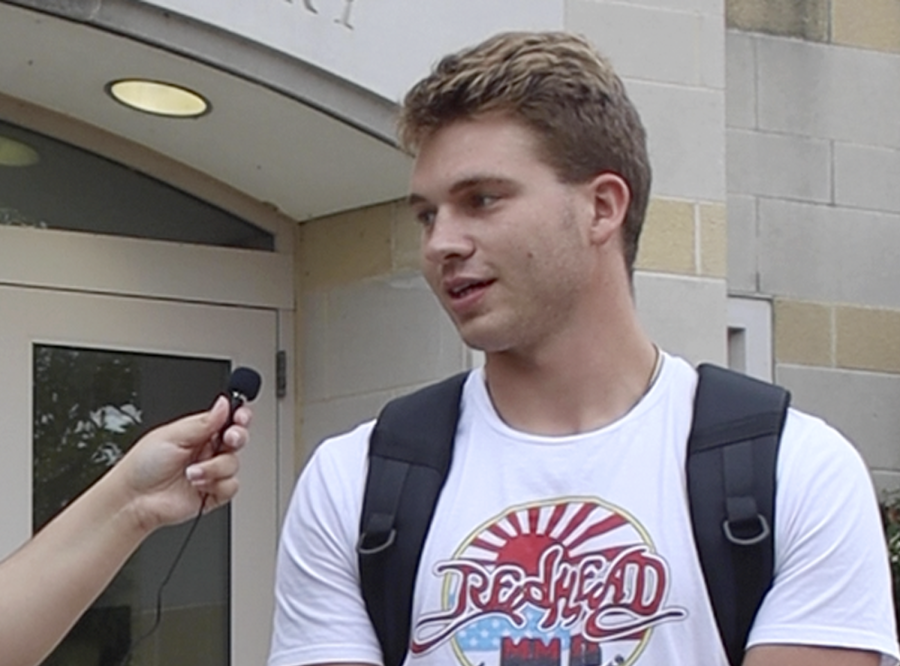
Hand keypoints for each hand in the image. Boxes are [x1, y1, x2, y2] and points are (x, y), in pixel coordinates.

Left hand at [113, 395, 251, 534]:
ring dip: (214, 468)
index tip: (240, 416)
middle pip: (238, 439)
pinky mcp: (213, 493)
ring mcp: (210, 472)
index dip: (239, 416)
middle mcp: (207, 451)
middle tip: (228, 439)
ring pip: (234, 464)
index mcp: (198, 432)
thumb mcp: (172, 435)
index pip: (228, 419)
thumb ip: (203, 421)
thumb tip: (224, 403)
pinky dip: (217, 485)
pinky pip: (231, 486)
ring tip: (192, 473)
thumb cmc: (142, 466)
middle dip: (237, 437)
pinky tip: (199, 485)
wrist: (134, 500)